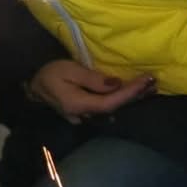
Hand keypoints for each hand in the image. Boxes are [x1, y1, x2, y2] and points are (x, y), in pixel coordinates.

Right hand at [26, 59, 154, 124]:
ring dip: (131, 97)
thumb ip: (93, 79)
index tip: (147, 80)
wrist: (32, 83)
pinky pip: (107, 107)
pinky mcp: (85, 113)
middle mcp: (85, 115)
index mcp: (80, 104)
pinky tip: (132, 93)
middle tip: (154, 82)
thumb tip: (116, 84)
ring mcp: (85, 117)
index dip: (131, 92)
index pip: (112, 101)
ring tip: (149, 87)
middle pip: (116, 107)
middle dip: (136, 95)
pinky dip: (121, 99)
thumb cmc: (49, 72)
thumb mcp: (69, 70)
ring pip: (113, 108)